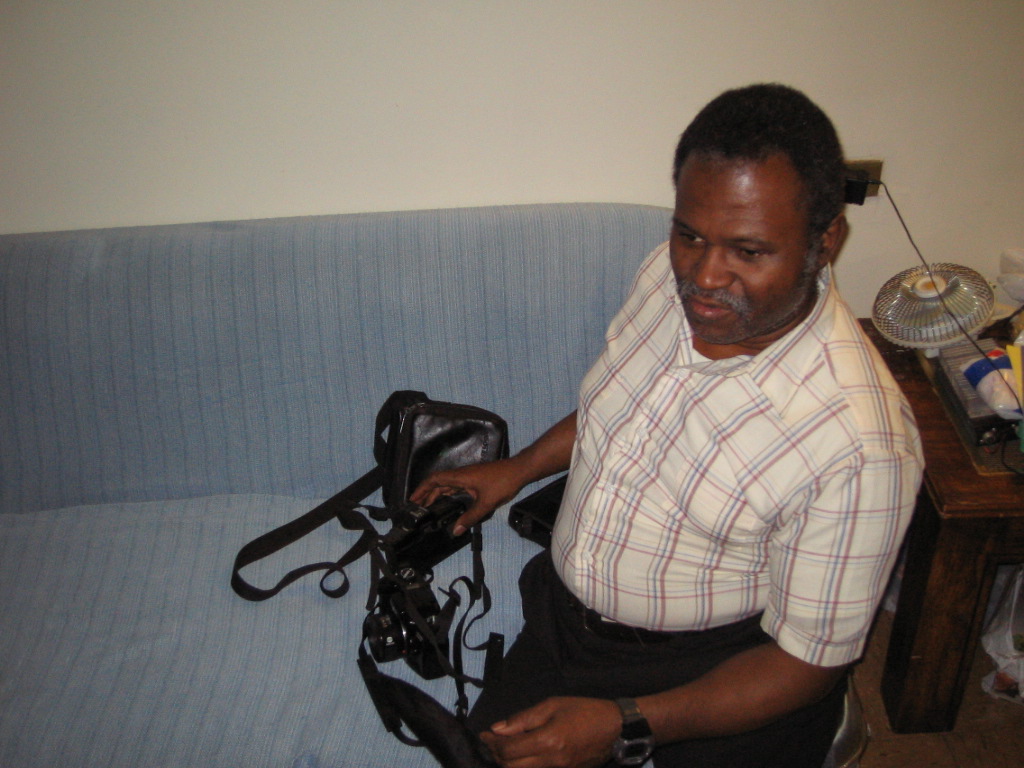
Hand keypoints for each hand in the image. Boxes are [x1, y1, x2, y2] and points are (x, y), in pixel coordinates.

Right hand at [409, 457, 529, 534]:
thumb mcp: (486, 503)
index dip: (421, 489)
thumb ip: (471, 517)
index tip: (412, 500)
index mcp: (460, 477)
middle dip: (426, 495)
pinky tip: (447, 503)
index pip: (434, 480)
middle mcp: (461, 475)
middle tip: (417, 508)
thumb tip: (456, 530)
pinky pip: (456, 487)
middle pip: (438, 483)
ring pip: (447, 485)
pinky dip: (448, 494)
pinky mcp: (474, 480)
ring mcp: (468, 477)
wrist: (519, 471)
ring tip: (428, 508)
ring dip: (436, 495)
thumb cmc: (503, 482)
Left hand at [479, 697, 620, 767]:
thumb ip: (523, 719)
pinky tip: (523, 754)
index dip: (491, 743)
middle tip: (492, 740)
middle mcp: (551, 762)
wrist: (615, 728)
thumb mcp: (552, 705)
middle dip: (497, 754)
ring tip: (505, 747)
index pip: (508, 751)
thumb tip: (497, 729)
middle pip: (511, 767)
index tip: (484, 734)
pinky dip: (524, 766)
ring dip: (509, 762)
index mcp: (547, 741)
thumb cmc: (584, 711)